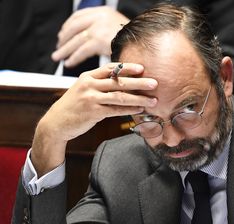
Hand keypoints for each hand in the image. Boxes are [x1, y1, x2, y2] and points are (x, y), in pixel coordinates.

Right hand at [31, 63, 156, 175]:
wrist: (56, 123)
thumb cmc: (74, 106)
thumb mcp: (84, 90)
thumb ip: (100, 84)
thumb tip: (125, 83)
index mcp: (87, 76)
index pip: (110, 68)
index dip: (127, 67)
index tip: (142, 68)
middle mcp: (89, 85)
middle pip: (118, 81)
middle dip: (139, 82)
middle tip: (154, 83)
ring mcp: (90, 98)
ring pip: (119, 96)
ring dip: (138, 98)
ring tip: (153, 100)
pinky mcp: (92, 112)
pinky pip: (115, 110)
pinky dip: (129, 110)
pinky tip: (140, 110)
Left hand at [52, 6, 128, 67]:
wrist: (143, 44)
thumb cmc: (133, 40)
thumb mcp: (117, 26)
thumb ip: (103, 27)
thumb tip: (88, 34)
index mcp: (103, 12)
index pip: (78, 16)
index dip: (67, 26)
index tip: (62, 34)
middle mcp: (100, 17)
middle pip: (74, 27)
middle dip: (63, 38)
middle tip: (58, 47)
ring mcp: (99, 29)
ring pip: (75, 40)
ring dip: (64, 50)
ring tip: (58, 57)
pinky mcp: (99, 41)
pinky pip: (81, 50)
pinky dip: (73, 57)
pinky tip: (69, 62)